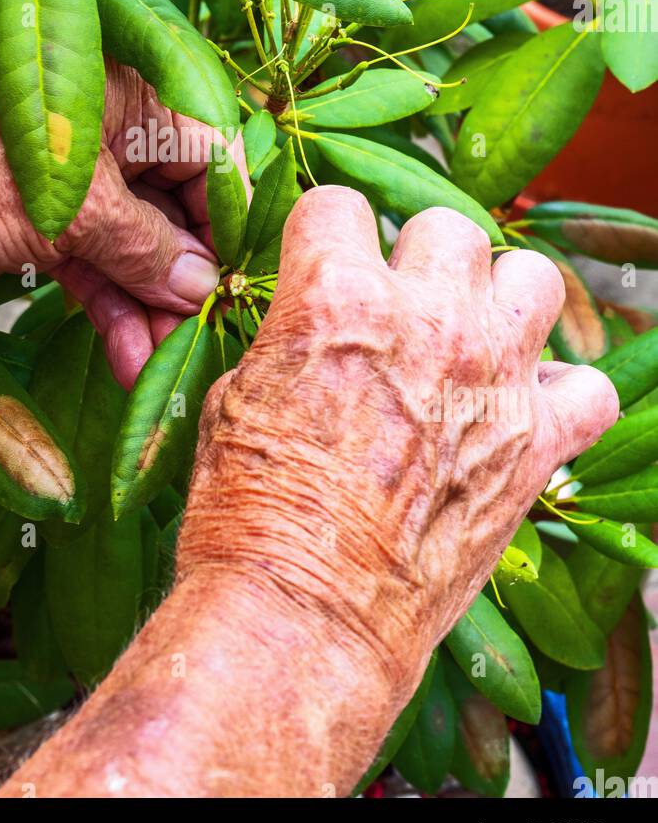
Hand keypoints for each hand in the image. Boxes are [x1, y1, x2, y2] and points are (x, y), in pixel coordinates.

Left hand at [0, 58, 241, 388]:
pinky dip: (111, 312)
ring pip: (134, 252)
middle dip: (188, 278)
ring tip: (162, 367)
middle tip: (202, 339)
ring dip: (150, 308)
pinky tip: (128, 358)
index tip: (245, 280)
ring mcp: (71, 190)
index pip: (208, 156)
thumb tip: (204, 283)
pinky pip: (94, 273)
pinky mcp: (38, 232)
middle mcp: (106, 140)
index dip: (230, 218)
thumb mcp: (72, 208)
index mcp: (125, 101)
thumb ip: (145, 245)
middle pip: (174, 212)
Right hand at [177, 185, 619, 690]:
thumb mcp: (235, 398)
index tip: (324, 258)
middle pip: (446, 227)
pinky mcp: (535, 444)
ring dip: (498, 300)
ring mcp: (493, 378)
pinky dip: (560, 392)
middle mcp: (427, 319)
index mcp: (337, 296)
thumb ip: (288, 337)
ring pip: (532, 277)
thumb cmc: (250, 517)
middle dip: (417, 259)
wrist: (302, 618)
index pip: (338, 203)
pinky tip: (522, 408)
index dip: (323, 234)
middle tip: (398, 306)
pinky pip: (586, 386)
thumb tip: (306, 323)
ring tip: (469, 338)